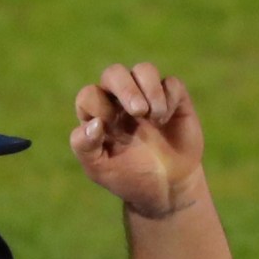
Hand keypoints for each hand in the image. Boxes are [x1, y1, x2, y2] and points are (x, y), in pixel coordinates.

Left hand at [70, 62, 204, 219]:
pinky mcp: (173, 99)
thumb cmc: (128, 177)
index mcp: (98, 114)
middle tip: (138, 112)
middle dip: (125, 89)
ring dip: (150, 90)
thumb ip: (84, 147)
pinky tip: (166, 120)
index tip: (110, 129)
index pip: (89, 95)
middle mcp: (120, 100)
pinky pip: (171, 83)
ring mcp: (147, 96)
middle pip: (114, 73)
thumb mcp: (99, 170)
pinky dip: (169, 99)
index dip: (98, 107)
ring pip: (144, 70)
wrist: (167, 188)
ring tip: (154, 117)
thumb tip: (93, 122)